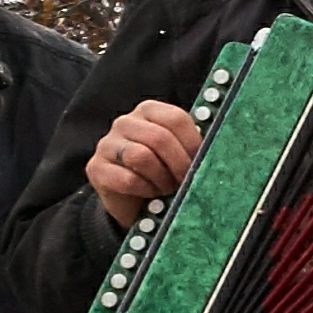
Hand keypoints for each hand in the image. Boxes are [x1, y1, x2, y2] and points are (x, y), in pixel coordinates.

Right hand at [88, 99, 202, 224]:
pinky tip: (149, 193)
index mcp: (149, 111)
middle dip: (179, 165)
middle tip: (185, 180)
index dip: (192, 144)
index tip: (201, 162)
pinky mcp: (95, 168)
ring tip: (167, 188)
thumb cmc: (164, 173)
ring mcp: (107, 144)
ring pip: (141, 157)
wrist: (135, 202)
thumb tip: (218, 147)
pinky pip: (127, 178)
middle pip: (159, 138)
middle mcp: (125, 122)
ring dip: (161, 178)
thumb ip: (193, 144)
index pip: (176, 119)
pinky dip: (144, 189)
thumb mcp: (181, 154)